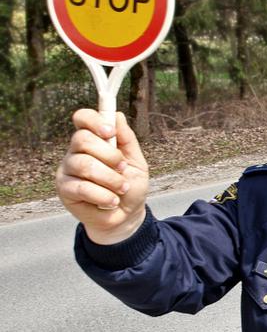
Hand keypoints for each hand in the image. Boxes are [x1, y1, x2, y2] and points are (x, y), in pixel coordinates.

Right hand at [55, 109, 149, 243]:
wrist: (126, 216)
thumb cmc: (129, 187)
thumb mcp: (136, 161)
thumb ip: (127, 139)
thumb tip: (118, 115)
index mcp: (93, 141)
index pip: (82, 119)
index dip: (94, 120)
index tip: (110, 131)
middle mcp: (76, 152)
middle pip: (82, 139)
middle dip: (109, 155)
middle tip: (123, 168)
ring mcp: (68, 170)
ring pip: (84, 164)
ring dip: (110, 178)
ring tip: (121, 189)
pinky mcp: (65, 190)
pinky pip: (82, 187)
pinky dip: (103, 195)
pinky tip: (112, 201)